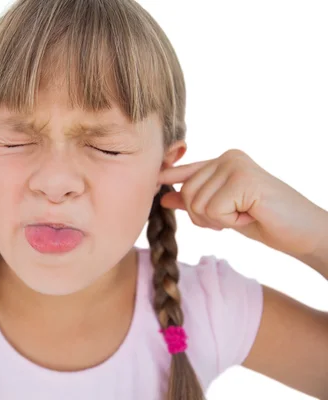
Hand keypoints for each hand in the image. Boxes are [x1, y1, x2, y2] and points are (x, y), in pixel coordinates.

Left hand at [158, 149, 326, 256]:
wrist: (303, 233)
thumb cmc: (264, 221)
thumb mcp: (223, 211)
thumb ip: (195, 200)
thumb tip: (163, 196)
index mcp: (224, 160)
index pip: (188, 170)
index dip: (169, 176)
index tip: (154, 179)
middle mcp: (228, 157)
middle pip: (188, 193)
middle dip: (204, 217)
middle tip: (234, 218)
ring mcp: (236, 165)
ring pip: (197, 203)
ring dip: (219, 221)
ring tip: (244, 215)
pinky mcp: (243, 179)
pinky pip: (213, 210)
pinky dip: (230, 222)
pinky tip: (251, 215)